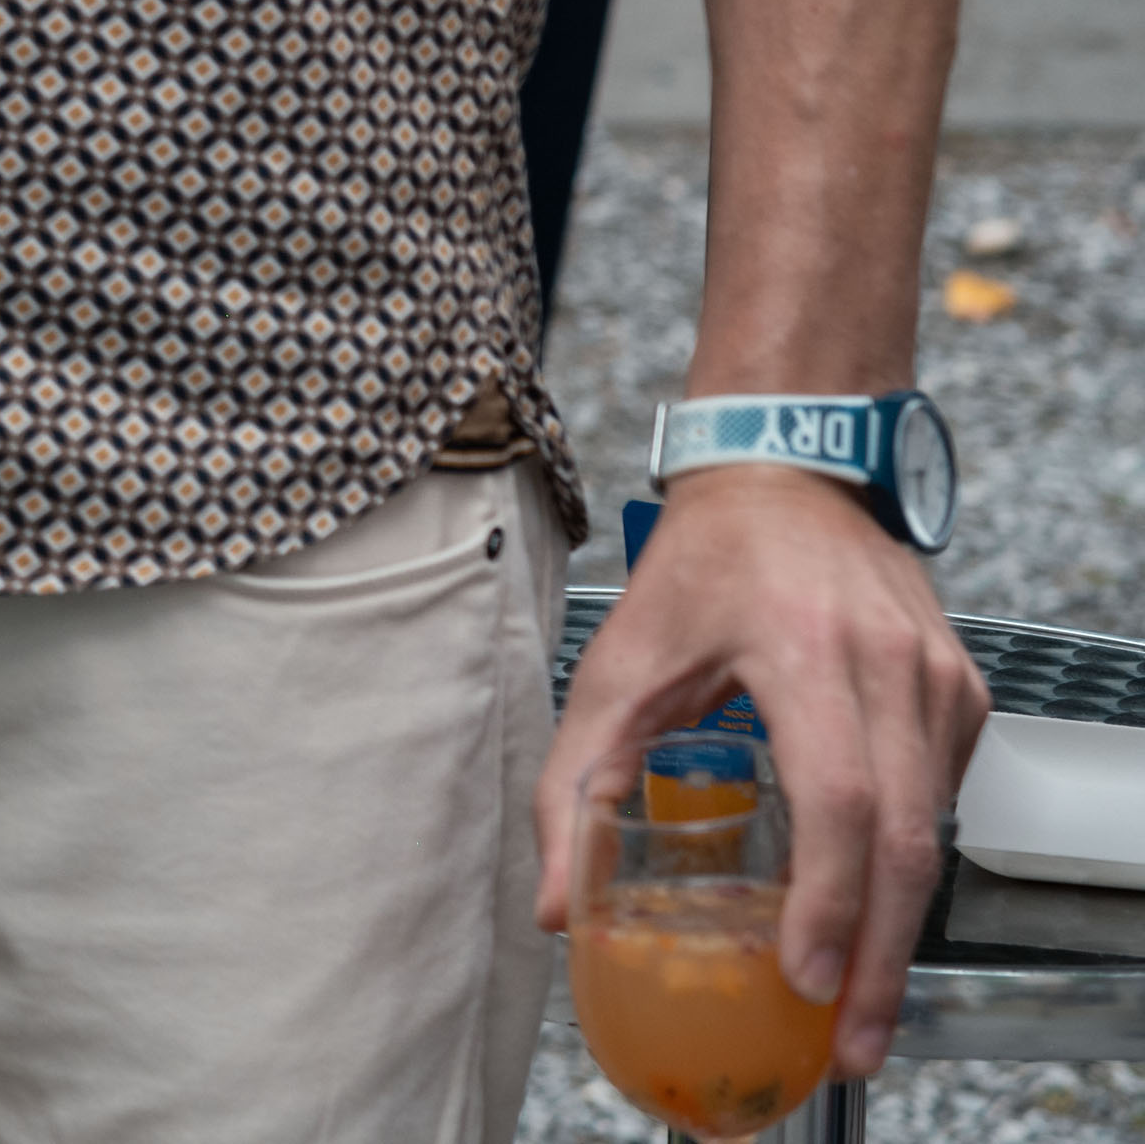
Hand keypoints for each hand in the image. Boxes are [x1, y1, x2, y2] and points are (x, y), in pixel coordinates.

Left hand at [535, 462, 983, 1080]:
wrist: (786, 474)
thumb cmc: (698, 567)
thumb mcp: (618, 661)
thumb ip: (580, 781)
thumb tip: (558, 905)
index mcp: (800, 648)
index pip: (839, 797)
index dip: (832, 900)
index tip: (810, 980)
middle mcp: (887, 665)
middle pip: (906, 839)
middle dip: (882, 957)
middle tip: (851, 1043)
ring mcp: (937, 680)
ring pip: (933, 829)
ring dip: (898, 924)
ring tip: (857, 1003)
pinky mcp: (961, 692)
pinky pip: (939, 797)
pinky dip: (906, 861)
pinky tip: (870, 904)